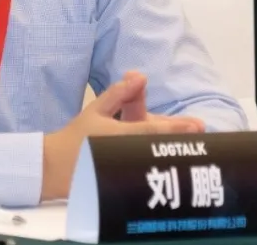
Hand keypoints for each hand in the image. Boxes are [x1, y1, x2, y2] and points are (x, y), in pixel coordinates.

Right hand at [40, 71, 204, 200]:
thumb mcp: (97, 110)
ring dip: (172, 151)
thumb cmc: (76, 136)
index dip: (176, 129)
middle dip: (180, 140)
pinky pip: (146, 169)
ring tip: (192, 145)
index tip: (196, 126)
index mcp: (119, 136)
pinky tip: (171, 159)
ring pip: (154, 159)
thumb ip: (119, 94)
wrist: (56, 169)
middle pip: (158, 147)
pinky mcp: (125, 181)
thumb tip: (139, 76)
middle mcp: (125, 154)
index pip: (153, 132)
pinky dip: (159, 162)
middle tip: (200, 131)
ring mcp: (126, 170)